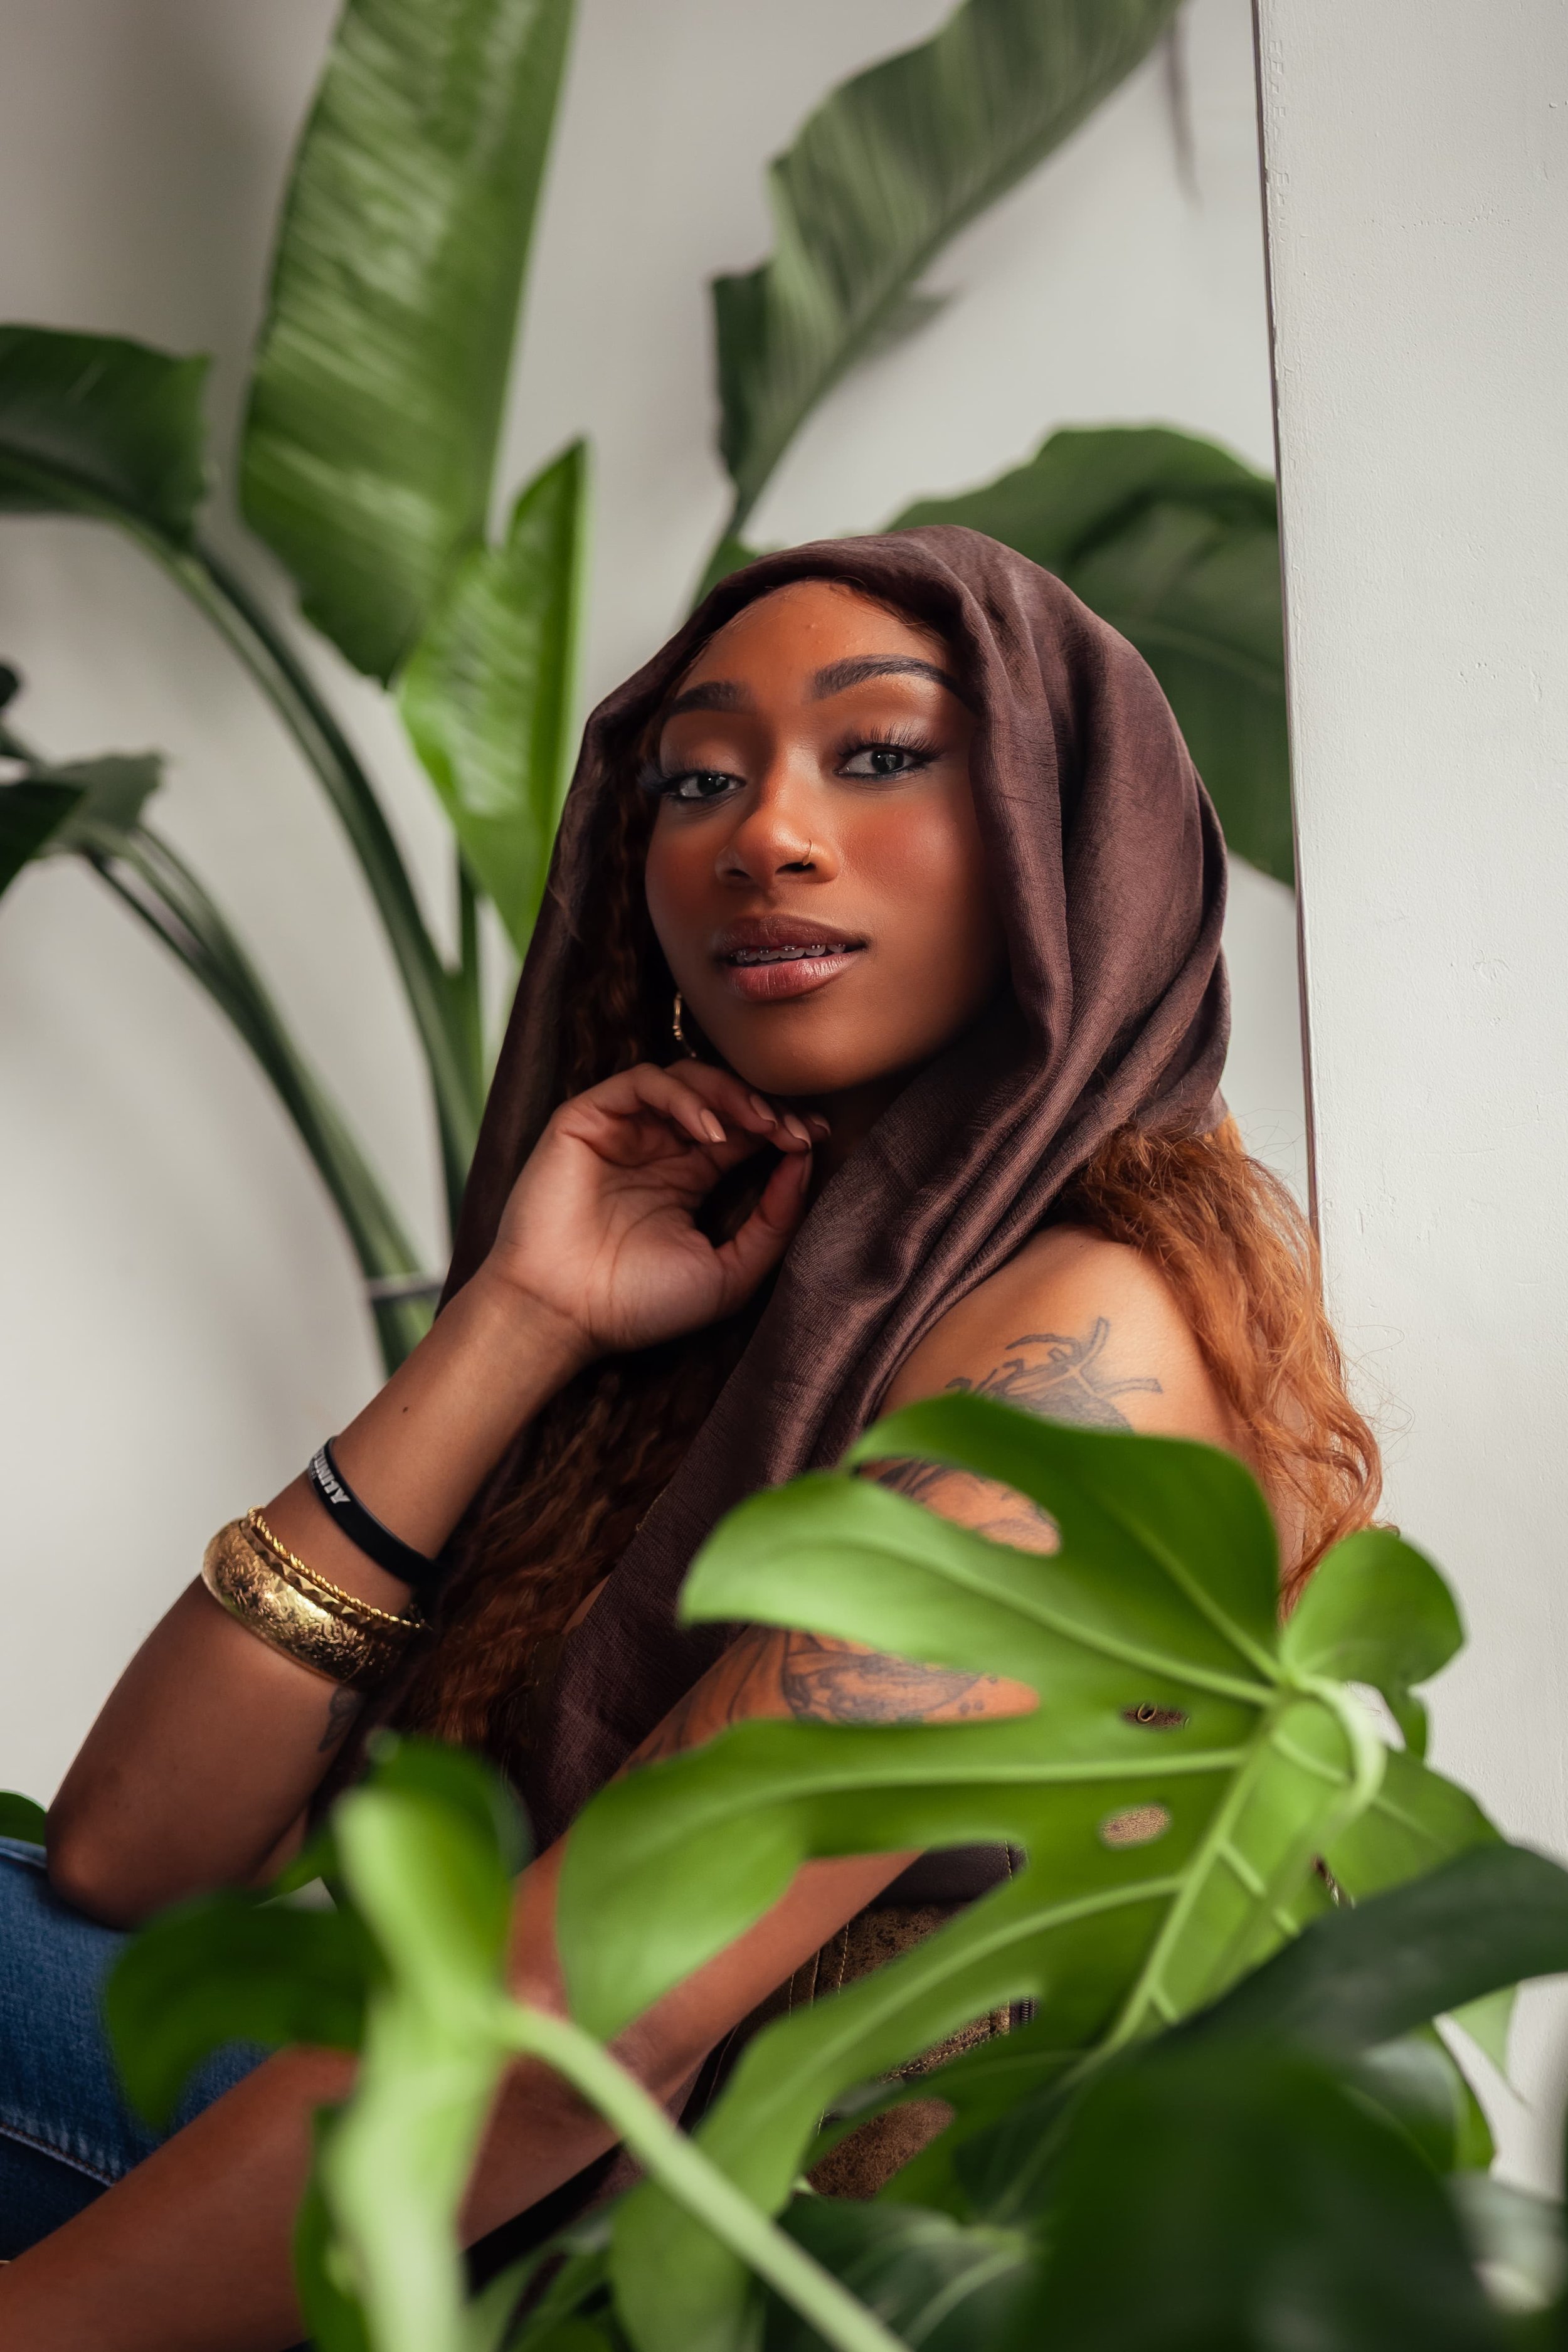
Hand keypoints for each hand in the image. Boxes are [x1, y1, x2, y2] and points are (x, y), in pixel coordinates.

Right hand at [482, 1061, 820, 1361]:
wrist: (563, 1316)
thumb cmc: (639, 1305)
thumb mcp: (731, 1273)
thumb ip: (774, 1221)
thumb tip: (806, 1161)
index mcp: (689, 1177)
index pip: (745, 1130)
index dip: (783, 1126)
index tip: (817, 1138)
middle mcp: (657, 1147)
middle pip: (722, 1097)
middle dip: (764, 1106)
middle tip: (794, 1129)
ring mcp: (623, 1130)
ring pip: (686, 1078)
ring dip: (731, 1094)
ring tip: (758, 1125)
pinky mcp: (587, 1119)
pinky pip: (642, 1083)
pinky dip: (682, 1097)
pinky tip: (709, 1132)